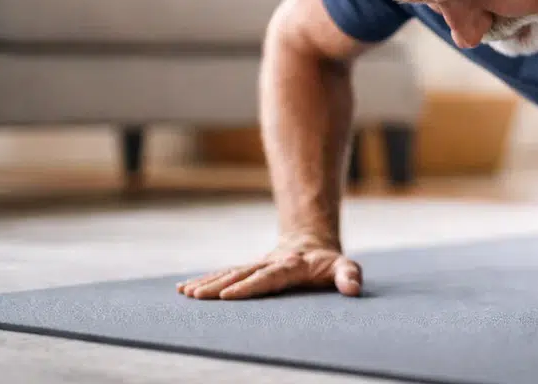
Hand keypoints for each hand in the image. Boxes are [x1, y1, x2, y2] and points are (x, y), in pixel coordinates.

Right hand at [176, 242, 361, 299]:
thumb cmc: (330, 262)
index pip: (268, 277)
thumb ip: (350, 276)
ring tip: (185, 294)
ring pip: (228, 273)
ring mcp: (255, 265)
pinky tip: (183, 289)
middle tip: (196, 296)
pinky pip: (223, 274)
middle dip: (218, 285)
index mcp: (291, 265)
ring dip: (206, 283)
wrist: (312, 242)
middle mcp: (269, 263)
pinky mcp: (246, 269)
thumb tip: (354, 290)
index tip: (228, 295)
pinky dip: (204, 280)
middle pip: (241, 274)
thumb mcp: (345, 267)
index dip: (248, 286)